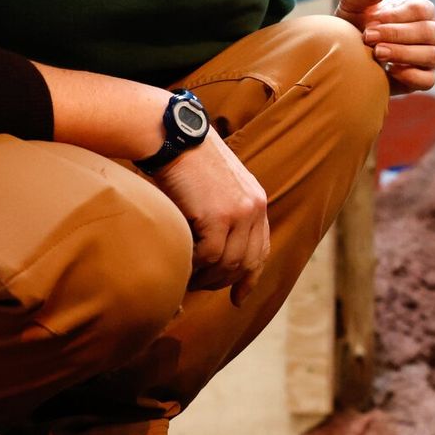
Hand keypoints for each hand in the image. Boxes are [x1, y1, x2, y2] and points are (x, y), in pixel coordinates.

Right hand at [149, 129, 269, 290]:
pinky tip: (181, 263)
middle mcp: (254, 207)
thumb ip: (223, 212)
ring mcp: (239, 212)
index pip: (261, 249)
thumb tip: (212, 250)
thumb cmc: (184, 159)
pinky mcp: (218, 216)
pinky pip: (208, 256)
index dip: (250, 278)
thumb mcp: (215, 186)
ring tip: (186, 277)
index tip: (239, 299)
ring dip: (205, 277)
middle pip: (245, 262)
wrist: (173, 135)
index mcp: (256, 200)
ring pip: (226, 263)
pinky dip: (194, 265)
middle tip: (198, 287)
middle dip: (222, 281)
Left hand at [335, 0, 434, 95]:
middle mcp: (431, 32)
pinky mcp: (423, 78)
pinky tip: (387, 70)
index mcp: (420, 10)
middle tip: (369, 38)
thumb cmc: (353, 23)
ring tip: (376, 53)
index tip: (371, 21)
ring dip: (402, 54)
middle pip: (429, 32)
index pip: (422, 9)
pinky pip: (427, 80)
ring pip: (431, 56)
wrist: (346, 53)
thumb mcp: (352, 5)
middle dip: (397, 35)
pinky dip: (410, 76)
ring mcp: (430, 56)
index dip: (397, 16)